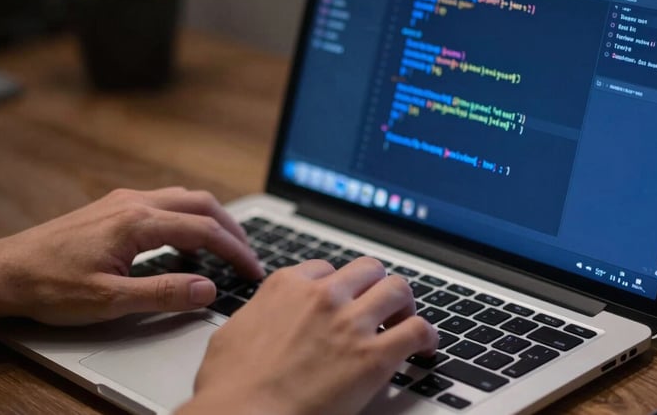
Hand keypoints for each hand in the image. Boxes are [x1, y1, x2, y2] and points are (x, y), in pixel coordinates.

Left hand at [0, 188, 263, 324]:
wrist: (5, 272)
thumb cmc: (51, 286)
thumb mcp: (110, 300)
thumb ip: (165, 293)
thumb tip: (207, 288)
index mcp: (138, 222)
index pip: (204, 231)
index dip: (236, 252)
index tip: (253, 271)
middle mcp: (135, 202)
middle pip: (202, 204)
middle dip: (232, 229)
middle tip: (248, 257)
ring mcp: (124, 201)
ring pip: (185, 199)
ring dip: (211, 221)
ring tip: (225, 250)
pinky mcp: (115, 208)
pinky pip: (165, 205)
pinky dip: (188, 221)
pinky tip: (185, 248)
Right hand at [178, 257, 437, 414]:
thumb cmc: (229, 388)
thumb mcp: (231, 334)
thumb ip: (256, 315)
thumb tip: (261, 318)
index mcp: (286, 286)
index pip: (327, 269)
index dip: (338, 287)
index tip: (343, 300)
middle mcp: (322, 296)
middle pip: (367, 269)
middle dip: (374, 286)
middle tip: (378, 307)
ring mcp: (349, 323)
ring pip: (397, 289)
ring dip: (403, 304)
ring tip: (403, 321)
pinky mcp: (373, 356)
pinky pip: (417, 330)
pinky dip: (426, 336)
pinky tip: (425, 347)